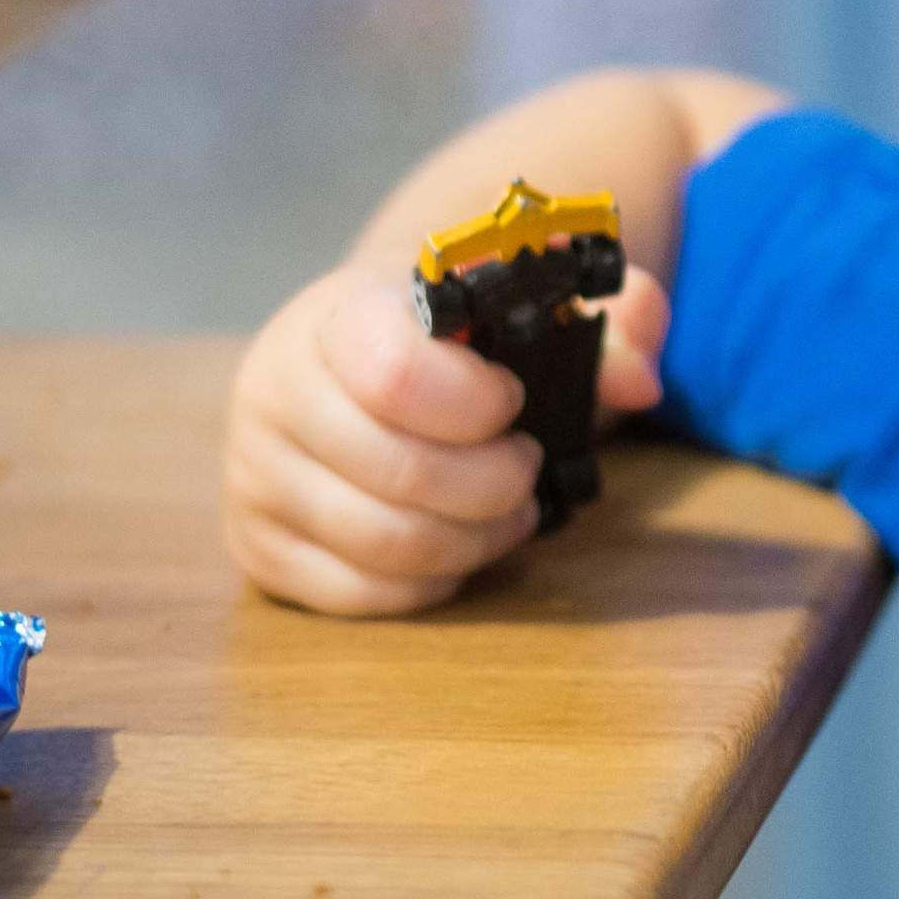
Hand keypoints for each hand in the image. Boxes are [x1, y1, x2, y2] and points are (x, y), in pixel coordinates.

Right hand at [222, 259, 669, 615]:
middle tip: (529, 467)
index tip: (514, 401)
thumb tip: (644, 379)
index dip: (475, 402)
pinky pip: (356, 593)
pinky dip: (429, 582)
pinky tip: (459, 546)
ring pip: (382, 542)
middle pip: (399, 470)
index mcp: (339, 315)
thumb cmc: (456, 335)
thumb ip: (610, 322)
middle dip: (493, 483)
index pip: (396, 371)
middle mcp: (275, 390)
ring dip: (472, 540)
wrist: (359, 358)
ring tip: (510, 512)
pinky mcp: (257, 546)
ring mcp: (253, 474)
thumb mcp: (530, 305)